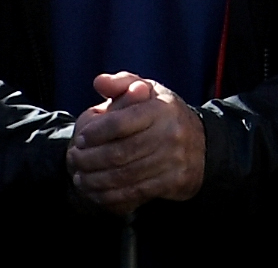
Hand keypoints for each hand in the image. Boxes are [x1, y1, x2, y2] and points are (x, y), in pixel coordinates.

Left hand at [69, 71, 208, 212]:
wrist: (203, 146)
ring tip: (80, 179)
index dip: (96, 133)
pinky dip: (111, 196)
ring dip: (96, 181)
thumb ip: (123, 83)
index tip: (81, 138)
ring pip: (125, 176)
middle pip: (120, 153)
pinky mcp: (173, 182)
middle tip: (74, 160)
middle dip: (90, 160)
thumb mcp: (150, 91)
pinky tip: (97, 192)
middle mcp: (170, 134)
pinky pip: (136, 193)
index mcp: (161, 109)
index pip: (121, 122)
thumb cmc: (166, 116)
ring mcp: (173, 160)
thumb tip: (99, 82)